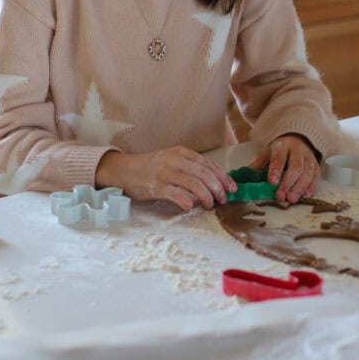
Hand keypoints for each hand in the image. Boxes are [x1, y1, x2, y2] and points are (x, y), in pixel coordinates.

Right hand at [95, 147, 237, 211]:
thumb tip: (215, 181)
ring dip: (206, 196)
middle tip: (223, 199)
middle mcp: (175, 160)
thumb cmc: (152, 167)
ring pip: (193, 183)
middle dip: (218, 188)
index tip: (232, 188)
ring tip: (210, 205)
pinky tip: (189, 206)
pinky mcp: (156, 186)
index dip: (223, 177)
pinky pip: (174, 193)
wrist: (125, 169)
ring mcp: (165, 172)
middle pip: (204, 174)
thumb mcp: (173, 160)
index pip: (208, 164)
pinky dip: (185, 200)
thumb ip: (190, 167)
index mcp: (182, 153)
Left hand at [248, 134, 320, 202]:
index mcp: (283, 146)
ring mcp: (309, 157)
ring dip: (299, 188)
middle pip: (295, 167)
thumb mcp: (267, 154)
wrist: (298, 140)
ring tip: (291, 199)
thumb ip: (258, 165)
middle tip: (281, 197)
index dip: (276, 170)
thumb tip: (242, 177)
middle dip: (288, 183)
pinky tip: (304, 196)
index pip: (279, 157)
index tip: (272, 182)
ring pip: (307, 173)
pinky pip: (316, 176)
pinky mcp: (316, 165)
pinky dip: (310, 187)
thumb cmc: (281, 150)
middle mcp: (298, 150)